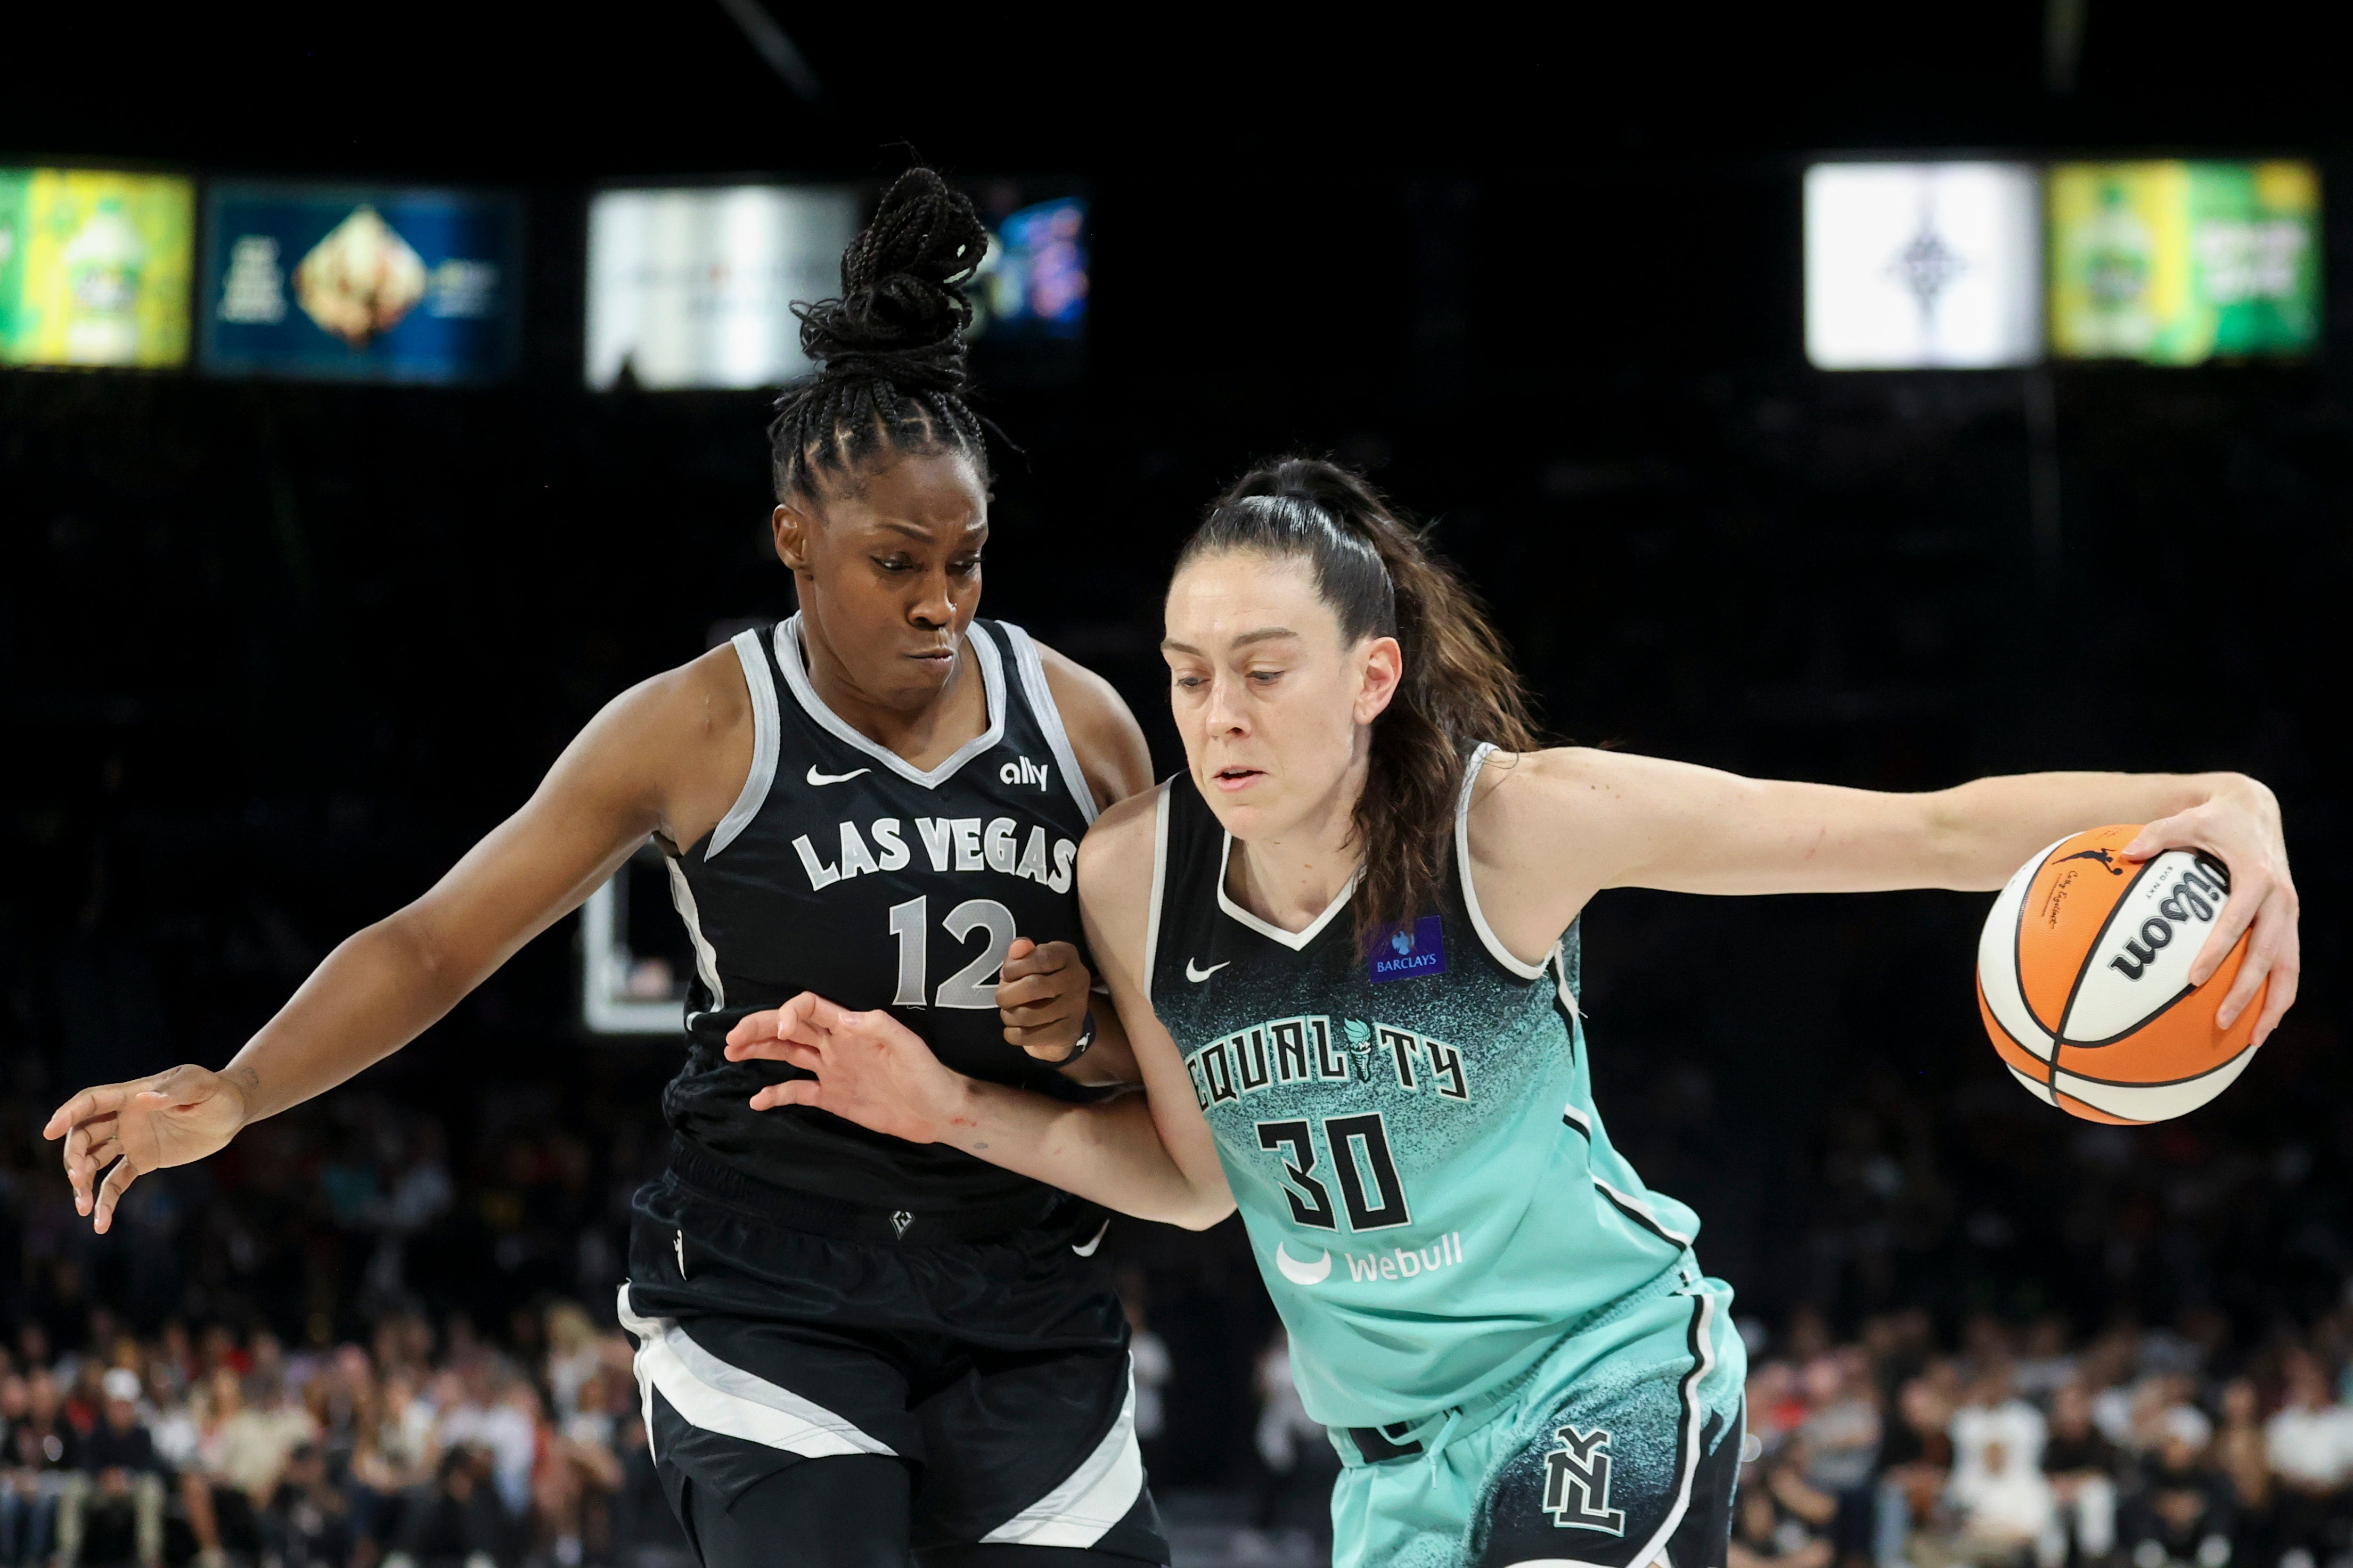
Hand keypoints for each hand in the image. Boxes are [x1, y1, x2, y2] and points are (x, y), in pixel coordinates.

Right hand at [43, 1064, 251, 1233]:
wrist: (233, 1112)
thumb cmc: (217, 1092)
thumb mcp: (201, 1085)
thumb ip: (175, 1091)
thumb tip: (144, 1099)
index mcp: (132, 1095)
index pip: (91, 1102)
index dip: (68, 1114)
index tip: (49, 1131)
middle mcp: (124, 1118)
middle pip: (84, 1135)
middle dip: (74, 1156)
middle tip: (78, 1177)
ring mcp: (130, 1140)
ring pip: (93, 1160)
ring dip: (81, 1182)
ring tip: (83, 1206)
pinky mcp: (142, 1161)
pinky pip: (115, 1182)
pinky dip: (105, 1201)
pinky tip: (100, 1224)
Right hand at [724, 995, 964, 1143]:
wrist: (937, 1112)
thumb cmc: (928, 1074)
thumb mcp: (908, 1046)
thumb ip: (878, 1028)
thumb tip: (845, 1018)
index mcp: (849, 1028)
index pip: (809, 1007)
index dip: (789, 1012)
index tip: (782, 1030)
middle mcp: (834, 1045)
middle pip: (789, 1028)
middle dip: (758, 1028)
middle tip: (731, 1039)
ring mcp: (831, 1071)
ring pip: (786, 1054)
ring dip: (758, 1051)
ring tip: (731, 1053)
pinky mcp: (832, 1097)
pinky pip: (797, 1092)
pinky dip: (775, 1094)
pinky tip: (756, 1100)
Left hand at [996, 938, 1090, 1059]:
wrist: (1064, 1017)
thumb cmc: (1039, 982)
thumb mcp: (1028, 962)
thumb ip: (1020, 951)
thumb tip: (1017, 948)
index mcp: (1067, 954)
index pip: (1040, 957)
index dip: (1014, 968)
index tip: (1006, 974)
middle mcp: (1077, 978)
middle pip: (1033, 987)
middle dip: (1006, 995)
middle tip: (1002, 998)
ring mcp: (1077, 1007)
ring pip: (1028, 1015)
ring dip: (1008, 1016)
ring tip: (1009, 1013)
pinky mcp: (1069, 1032)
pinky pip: (1029, 1035)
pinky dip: (1012, 1034)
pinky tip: (1014, 1029)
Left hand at [2124, 776, 2298, 1041]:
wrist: (2255, 810)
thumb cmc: (2215, 819)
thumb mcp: (2187, 820)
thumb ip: (2156, 835)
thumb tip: (2122, 854)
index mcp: (2256, 877)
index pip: (2237, 921)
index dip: (2217, 951)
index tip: (2193, 979)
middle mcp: (2280, 899)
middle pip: (2267, 955)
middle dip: (2246, 991)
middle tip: (2218, 1021)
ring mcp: (2288, 914)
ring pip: (2288, 969)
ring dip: (2273, 1005)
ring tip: (2252, 1039)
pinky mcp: (2288, 923)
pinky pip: (2288, 966)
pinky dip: (2279, 995)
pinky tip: (2259, 1023)